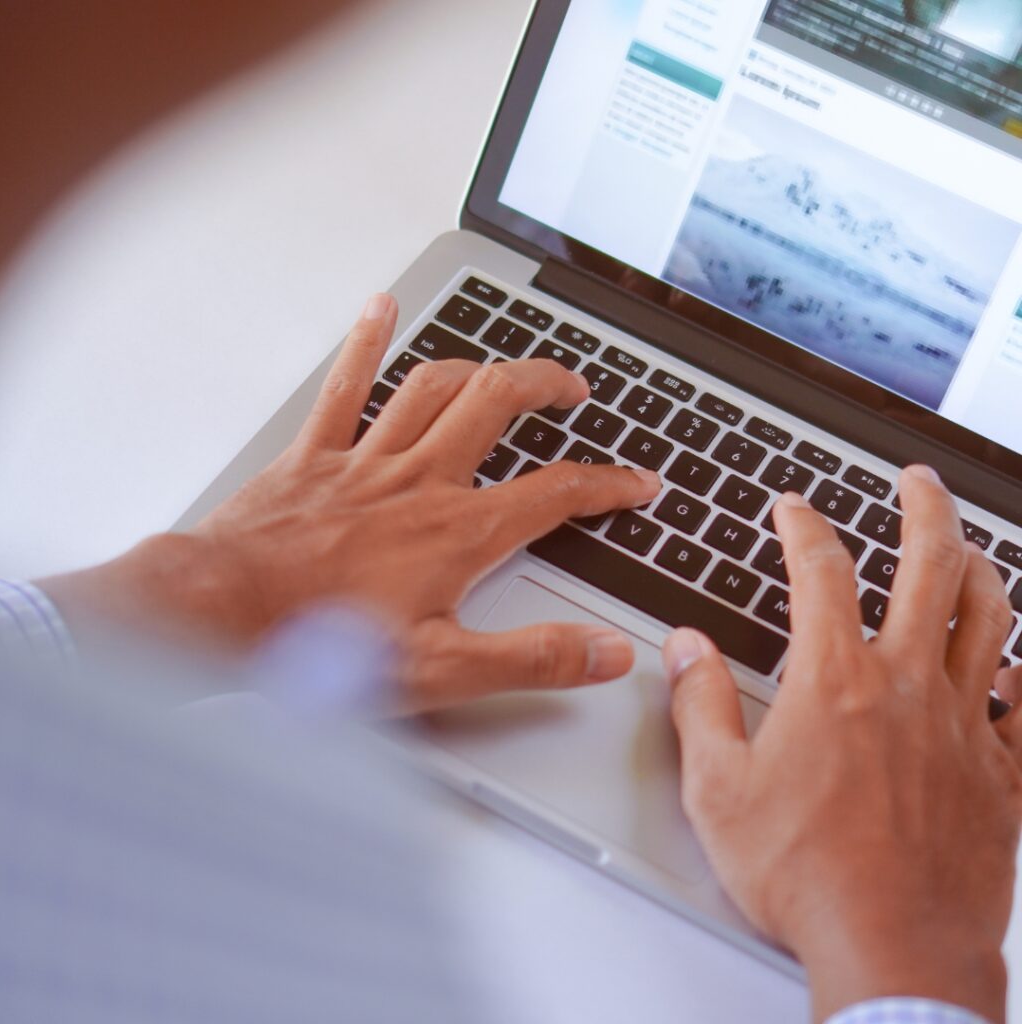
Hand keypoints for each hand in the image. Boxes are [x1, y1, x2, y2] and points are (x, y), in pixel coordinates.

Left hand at [43, 293, 662, 712]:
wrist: (225, 614)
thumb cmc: (323, 644)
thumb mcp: (444, 670)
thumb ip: (532, 658)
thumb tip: (607, 653)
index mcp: (457, 531)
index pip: (556, 493)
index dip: (608, 484)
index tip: (638, 482)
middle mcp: (419, 481)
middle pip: (498, 406)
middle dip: (546, 386)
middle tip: (574, 388)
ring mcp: (366, 460)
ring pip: (434, 387)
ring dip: (477, 366)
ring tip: (503, 364)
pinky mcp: (315, 455)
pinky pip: (346, 385)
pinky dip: (366, 343)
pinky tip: (380, 309)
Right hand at [662, 466, 1020, 1023]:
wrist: (893, 952)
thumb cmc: (804, 874)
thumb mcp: (717, 789)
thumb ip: (699, 705)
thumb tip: (685, 648)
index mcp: (835, 682)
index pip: (821, 570)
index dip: (803, 524)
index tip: (793, 507)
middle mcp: (908, 687)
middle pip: (932, 567)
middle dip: (924, 509)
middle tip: (916, 480)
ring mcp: (965, 726)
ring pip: (990, 619)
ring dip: (980, 568)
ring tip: (968, 547)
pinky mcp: (1001, 774)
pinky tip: (1015, 664)